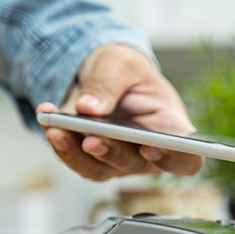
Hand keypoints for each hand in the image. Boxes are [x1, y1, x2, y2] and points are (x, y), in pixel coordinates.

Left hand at [37, 44, 203, 180]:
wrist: (103, 75)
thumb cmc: (126, 70)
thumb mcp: (120, 64)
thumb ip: (108, 84)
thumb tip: (88, 109)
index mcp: (172, 128)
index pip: (187, 158)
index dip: (172, 159)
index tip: (150, 147)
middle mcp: (149, 152)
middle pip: (135, 164)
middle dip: (111, 152)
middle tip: (90, 138)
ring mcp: (121, 161)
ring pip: (100, 169)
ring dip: (76, 152)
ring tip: (56, 129)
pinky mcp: (95, 161)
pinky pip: (76, 161)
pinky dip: (60, 143)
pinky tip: (47, 120)